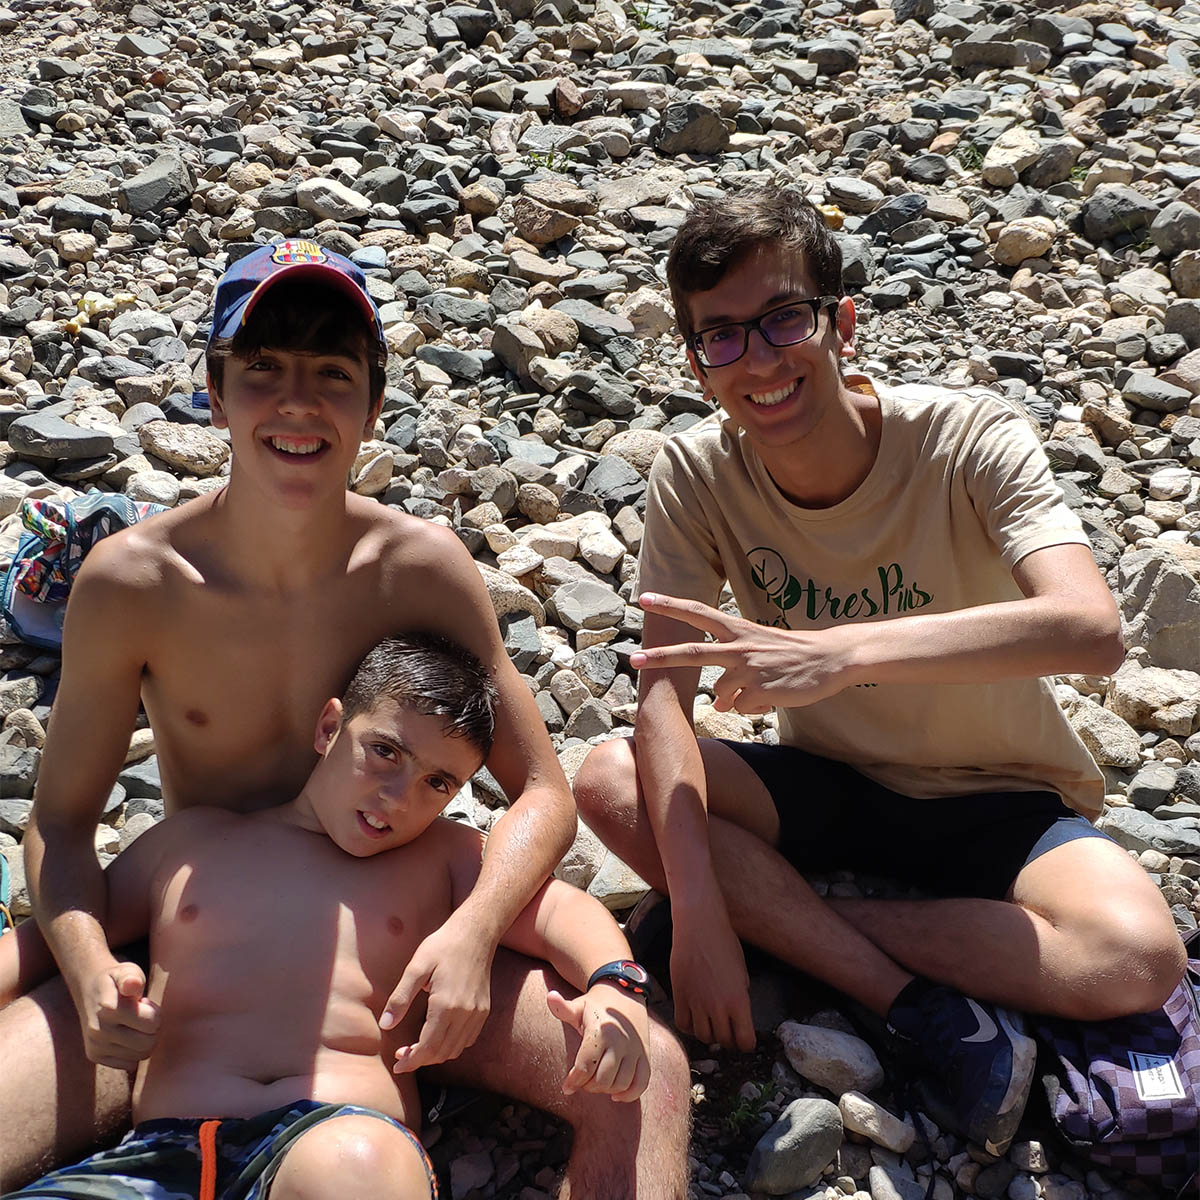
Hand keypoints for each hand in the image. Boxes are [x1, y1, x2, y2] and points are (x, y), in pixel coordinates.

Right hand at [77, 960, 159, 1070]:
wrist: (90, 989)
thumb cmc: (117, 980)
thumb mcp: (126, 971)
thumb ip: (131, 977)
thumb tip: (132, 985)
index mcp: (109, 1008)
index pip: (152, 1022)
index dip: (154, 1011)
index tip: (144, 1002)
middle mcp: (99, 1030)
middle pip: (148, 1042)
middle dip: (153, 1028)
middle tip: (143, 1015)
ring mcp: (95, 1045)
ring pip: (140, 1055)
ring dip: (144, 1040)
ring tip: (134, 1024)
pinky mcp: (94, 1056)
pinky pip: (129, 1064)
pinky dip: (134, 1052)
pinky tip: (126, 1036)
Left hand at [384, 916, 492, 1073]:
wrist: (475, 933)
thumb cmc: (443, 946)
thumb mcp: (416, 967)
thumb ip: (400, 998)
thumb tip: (385, 1025)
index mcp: (446, 1005)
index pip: (428, 1047)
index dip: (412, 1060)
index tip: (397, 1064)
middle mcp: (465, 1013)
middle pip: (442, 1052)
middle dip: (420, 1060)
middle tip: (402, 1055)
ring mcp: (477, 1013)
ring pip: (455, 1050)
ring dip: (436, 1055)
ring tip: (418, 1048)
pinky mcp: (483, 1010)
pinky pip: (468, 1040)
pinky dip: (452, 1046)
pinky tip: (439, 1037)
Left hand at [548, 986, 650, 1101]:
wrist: (625, 995)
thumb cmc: (596, 1006)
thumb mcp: (579, 1006)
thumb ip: (562, 1008)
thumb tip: (550, 997)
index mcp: (601, 1031)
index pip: (586, 1066)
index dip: (574, 1081)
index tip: (567, 1088)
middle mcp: (620, 1042)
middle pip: (603, 1079)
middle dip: (589, 1086)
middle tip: (582, 1082)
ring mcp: (635, 1050)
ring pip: (621, 1084)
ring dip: (606, 1090)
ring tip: (596, 1083)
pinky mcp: (645, 1056)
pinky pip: (641, 1083)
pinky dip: (629, 1094)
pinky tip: (616, 1095)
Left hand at [630, 593, 853, 713]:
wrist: (831, 658)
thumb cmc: (793, 655)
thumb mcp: (758, 654)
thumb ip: (732, 674)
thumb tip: (719, 703)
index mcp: (739, 630)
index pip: (699, 613)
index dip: (672, 605)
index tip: (645, 598)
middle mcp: (740, 646)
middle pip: (693, 651)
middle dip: (662, 656)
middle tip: (633, 658)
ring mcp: (749, 668)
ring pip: (722, 693)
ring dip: (737, 696)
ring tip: (766, 686)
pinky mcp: (761, 689)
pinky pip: (743, 707)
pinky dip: (755, 706)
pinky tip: (775, 695)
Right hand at [670, 907, 754, 1051]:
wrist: (699, 927)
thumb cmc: (724, 943)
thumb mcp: (742, 971)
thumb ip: (740, 995)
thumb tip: (736, 1012)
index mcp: (739, 1001)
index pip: (745, 1041)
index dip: (746, 1043)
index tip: (745, 1039)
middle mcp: (718, 1007)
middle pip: (724, 1041)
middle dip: (729, 1039)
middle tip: (729, 1031)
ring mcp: (697, 1004)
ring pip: (703, 1037)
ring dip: (710, 1034)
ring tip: (712, 1024)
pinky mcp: (679, 997)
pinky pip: (683, 1025)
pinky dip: (690, 1027)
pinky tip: (695, 1018)